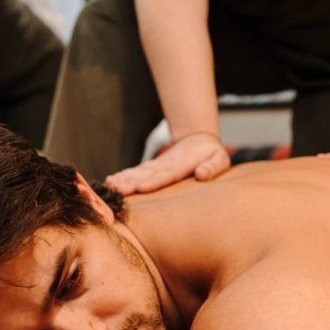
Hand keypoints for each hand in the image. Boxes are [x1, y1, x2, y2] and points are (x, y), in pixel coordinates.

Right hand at [106, 132, 230, 195]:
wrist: (199, 141)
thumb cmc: (212, 155)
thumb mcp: (220, 160)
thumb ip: (212, 167)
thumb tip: (201, 174)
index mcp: (182, 165)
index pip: (165, 174)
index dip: (153, 181)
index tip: (140, 186)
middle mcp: (165, 165)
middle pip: (146, 174)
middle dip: (130, 181)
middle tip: (116, 188)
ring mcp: (156, 166)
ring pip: (138, 173)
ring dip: (123, 179)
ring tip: (109, 185)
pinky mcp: (151, 169)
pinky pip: (136, 173)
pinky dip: (123, 176)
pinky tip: (110, 182)